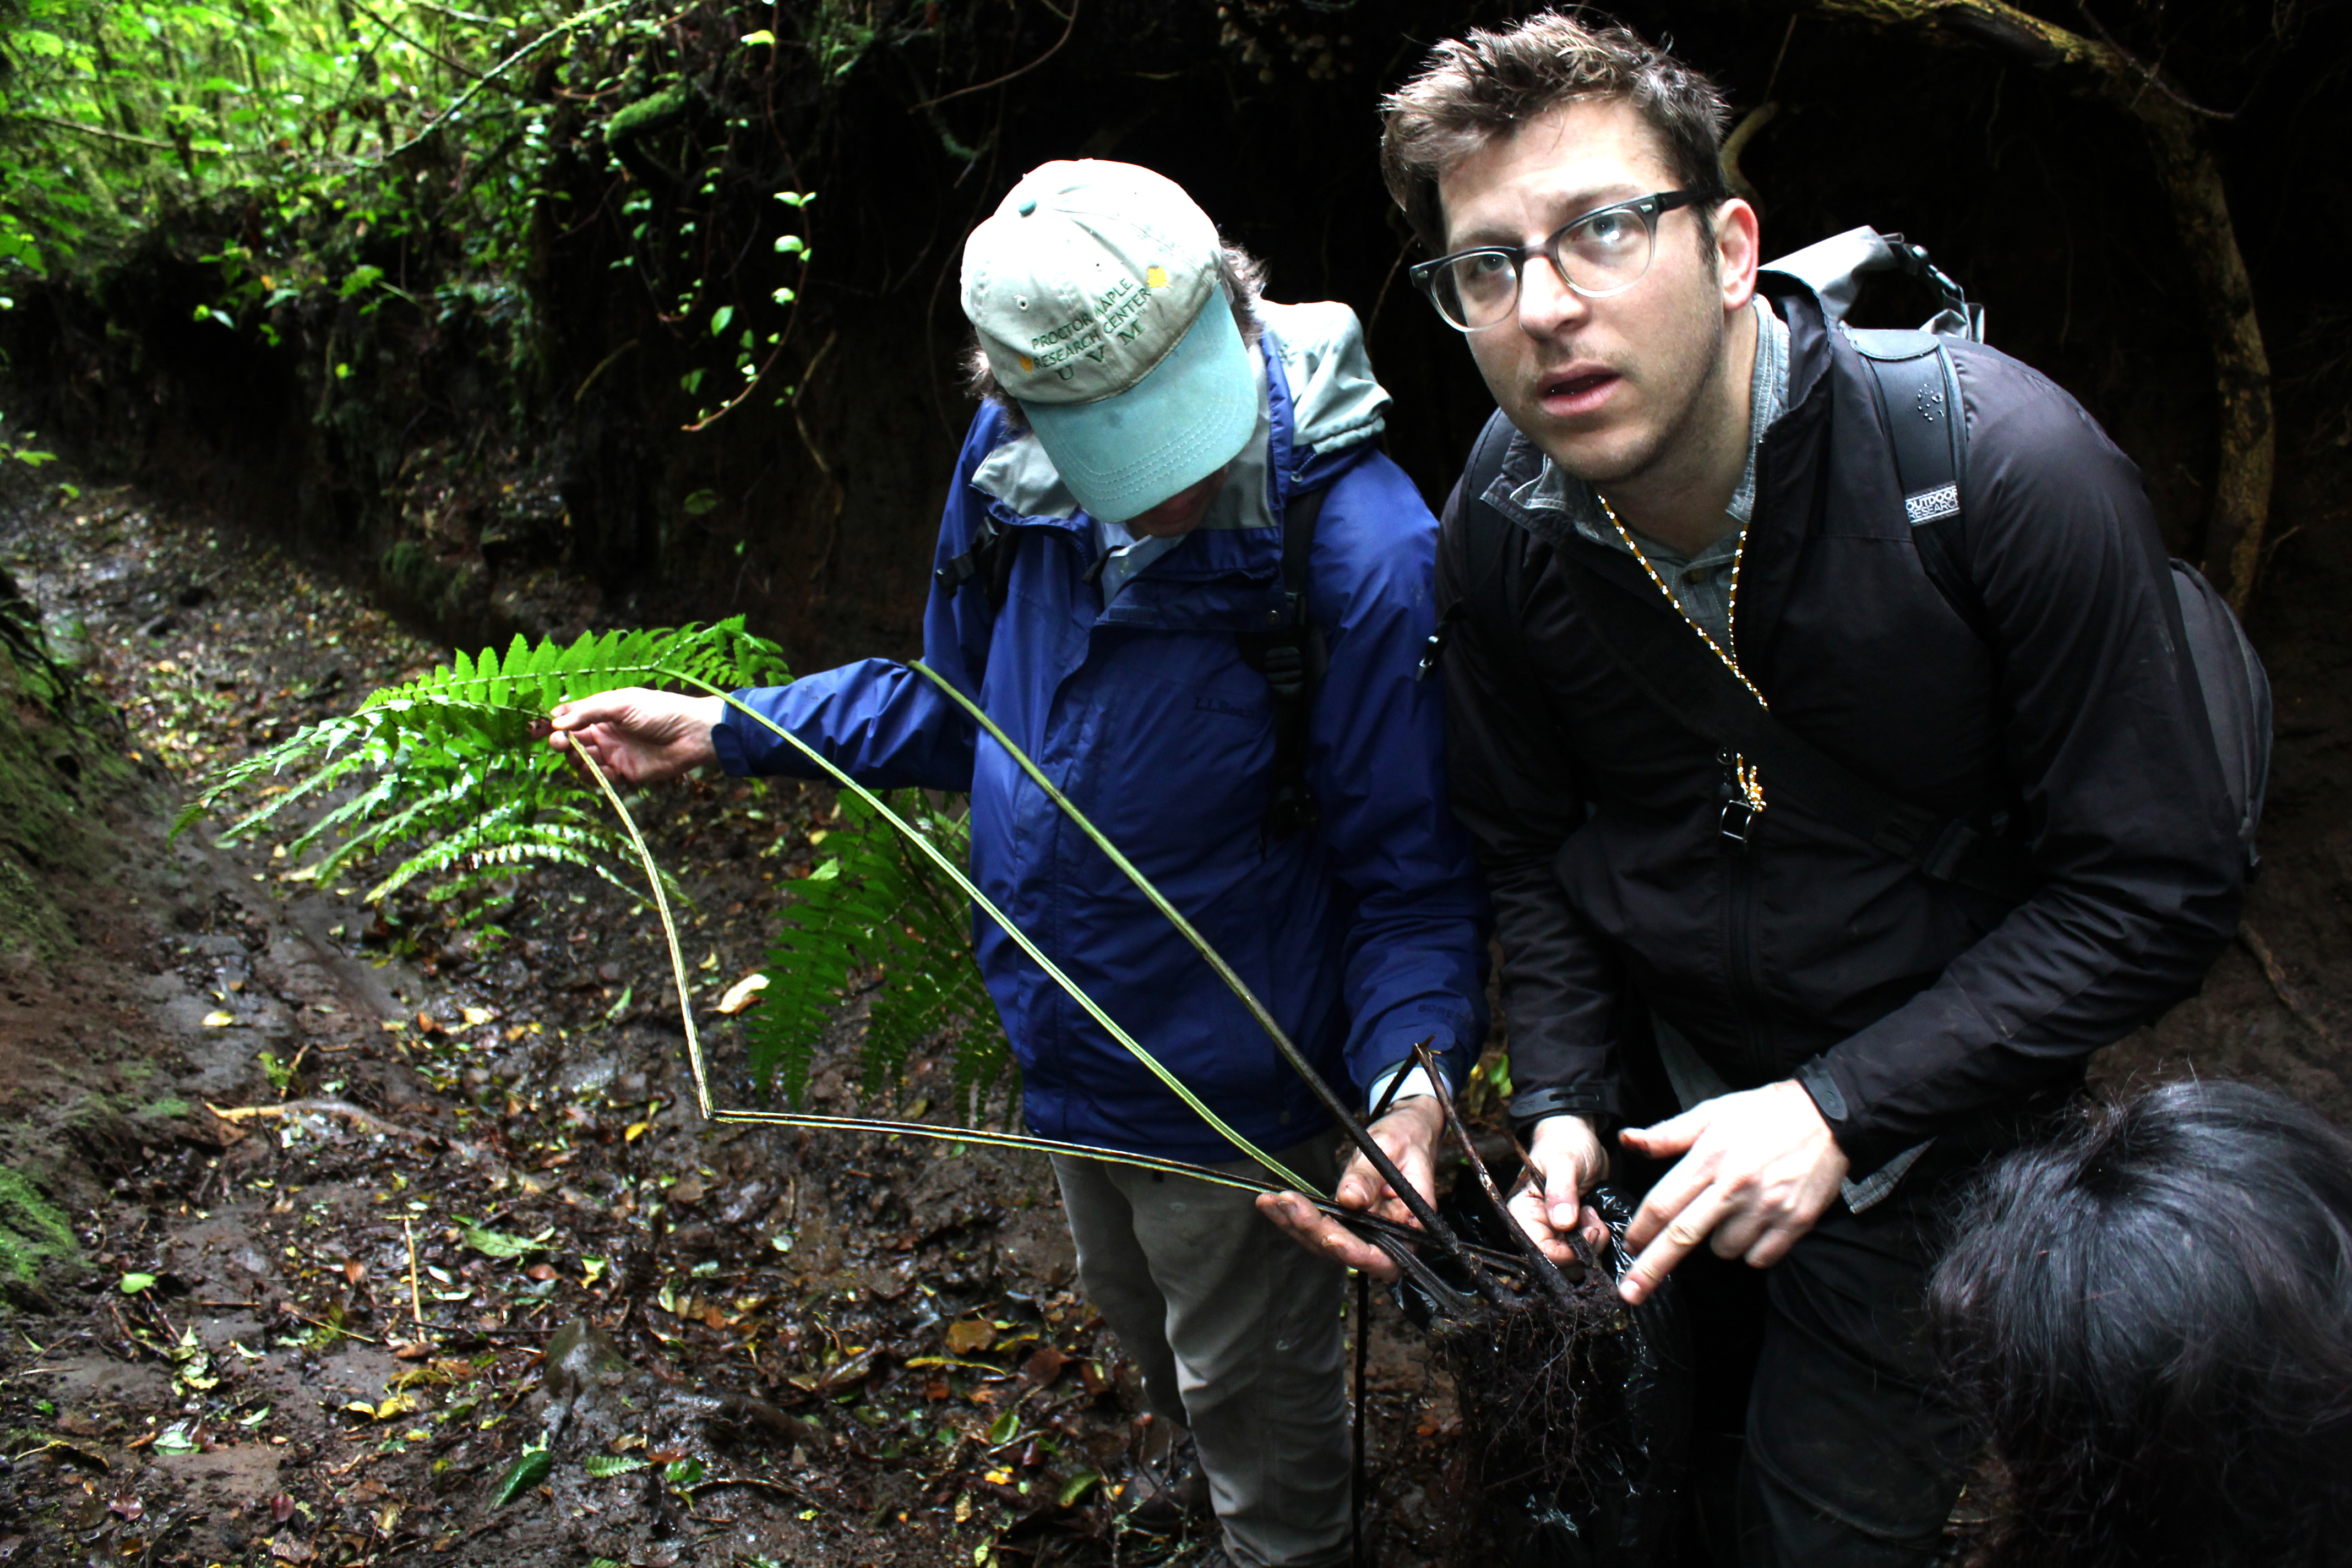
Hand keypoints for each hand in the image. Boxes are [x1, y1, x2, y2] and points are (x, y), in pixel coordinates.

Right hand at [542, 688, 724, 786]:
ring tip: (580, 755)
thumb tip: (557, 724)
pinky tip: (598, 769)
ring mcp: (614, 754)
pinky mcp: (625, 774)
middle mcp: (606, 733)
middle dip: (560, 743)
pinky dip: (594, 776)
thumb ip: (589, 711)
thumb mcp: (622, 703)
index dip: (553, 723)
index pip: (570, 717)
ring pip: (582, 762)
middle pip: (571, 741)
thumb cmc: (661, 711)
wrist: (693, 734)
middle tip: (559, 743)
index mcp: (603, 712)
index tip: (537, 727)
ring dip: (575, 760)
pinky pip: (600, 779)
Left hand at [1256, 1097, 1445, 1281]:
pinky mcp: (1345, 1222)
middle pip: (1347, 1253)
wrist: (1405, 1133)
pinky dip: (1293, 1216)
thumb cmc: (1405, 1139)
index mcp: (1410, 1226)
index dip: (1356, 1253)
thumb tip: (1350, 1198)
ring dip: (1295, 1225)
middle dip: (1314, 1231)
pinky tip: (1270, 1202)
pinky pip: (1319, 1226)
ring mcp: (1364, 1232)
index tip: (1331, 1237)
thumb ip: (1370, 1176)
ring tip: (1271, 1202)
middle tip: (1288, 1204)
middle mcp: (1387, 1238)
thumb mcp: (1390, 1149)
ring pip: (1326, 1244)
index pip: (1385, 1257)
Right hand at [1504, 1114, 1610, 1267]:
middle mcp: (1536, 1229)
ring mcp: (1555, 1234)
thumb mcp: (1564, 1162)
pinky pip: (1585, 1255)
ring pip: (1573, 1264)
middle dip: (1583, 1251)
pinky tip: (1599, 1221)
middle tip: (1596, 1223)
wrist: (1578, 1139)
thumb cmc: (1566, 1144)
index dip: (1567, 1252)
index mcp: (1523, 1214)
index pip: (1540, 1251)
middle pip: (1557, 1264)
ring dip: (1592, 1248)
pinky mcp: (1573, 1236)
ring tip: (1596, 1218)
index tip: (1591, 1232)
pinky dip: (1597, 1244)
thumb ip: (1561, 1190)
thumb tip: (1563, 1223)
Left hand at [1615, 1080, 1847, 1304]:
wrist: (1828, 1117)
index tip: (1628, 1248)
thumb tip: (1627, 1140)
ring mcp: (1766, 1207)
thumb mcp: (1712, 1112)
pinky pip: (1759, 1258)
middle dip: (1652, 1269)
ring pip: (1724, 1250)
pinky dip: (1752, 1250)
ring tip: (1730, 1214)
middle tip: (1631, 1293)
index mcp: (1709, 1158)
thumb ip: (1667, 1134)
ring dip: (1717, 1242)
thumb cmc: (1765, 1112)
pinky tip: (1755, 1226)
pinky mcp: (1795, 1223)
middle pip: (1683, 1237)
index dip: (1641, 1231)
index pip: (1663, 1204)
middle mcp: (1734, 1187)